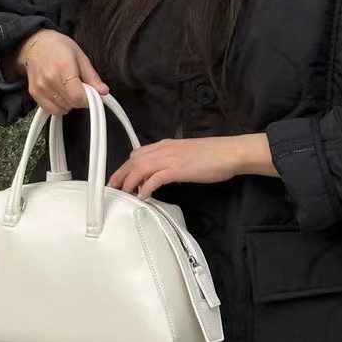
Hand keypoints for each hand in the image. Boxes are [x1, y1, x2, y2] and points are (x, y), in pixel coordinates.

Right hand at [15, 29, 108, 115]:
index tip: (93, 94)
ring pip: (63, 108)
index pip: (77, 96)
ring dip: (70, 103)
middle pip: (71, 103)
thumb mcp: (80, 56)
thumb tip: (103, 91)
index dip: (88, 99)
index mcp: (63, 68)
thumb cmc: (58, 46)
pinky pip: (51, 110)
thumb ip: (92, 76)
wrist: (35, 44)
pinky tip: (61, 95)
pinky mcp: (34, 94)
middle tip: (81, 87)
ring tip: (69, 88)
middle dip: (81, 99)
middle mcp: (49, 80)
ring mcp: (40, 88)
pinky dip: (59, 107)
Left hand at [107, 134, 277, 199]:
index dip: (126, 167)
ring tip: (123, 195)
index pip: (138, 153)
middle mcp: (164, 149)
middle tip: (112, 189)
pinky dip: (146, 188)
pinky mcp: (177, 169)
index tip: (119, 179)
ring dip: (128, 182)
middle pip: (134, 161)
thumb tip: (161, 175)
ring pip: (140, 168)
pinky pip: (155, 179)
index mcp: (166, 145)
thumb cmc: (213, 155)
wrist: (229, 152)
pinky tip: (142, 197)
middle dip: (120, 175)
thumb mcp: (187, 155)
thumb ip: (172, 162)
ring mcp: (170, 158)